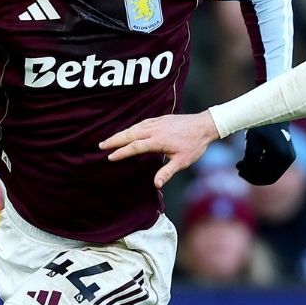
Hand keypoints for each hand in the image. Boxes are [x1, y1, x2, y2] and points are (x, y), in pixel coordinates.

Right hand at [100, 112, 219, 188]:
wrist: (205, 125)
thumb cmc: (194, 145)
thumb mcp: (182, 161)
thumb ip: (167, 172)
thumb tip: (156, 185)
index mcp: (158, 140)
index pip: (134, 147)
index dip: (121, 152)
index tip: (110, 157)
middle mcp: (154, 130)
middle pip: (129, 134)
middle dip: (114, 140)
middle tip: (101, 145)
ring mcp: (156, 122)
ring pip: (134, 127)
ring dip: (120, 133)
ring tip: (109, 139)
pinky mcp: (160, 119)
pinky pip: (141, 123)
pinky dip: (131, 127)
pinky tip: (128, 131)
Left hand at [236, 122, 294, 185]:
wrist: (274, 114)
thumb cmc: (261, 124)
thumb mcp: (252, 139)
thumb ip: (251, 156)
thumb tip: (247, 171)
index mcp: (281, 154)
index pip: (264, 174)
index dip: (249, 175)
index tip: (237, 168)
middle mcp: (288, 158)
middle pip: (269, 178)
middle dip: (252, 176)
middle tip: (239, 170)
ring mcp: (289, 158)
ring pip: (271, 175)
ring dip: (256, 174)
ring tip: (242, 165)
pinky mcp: (288, 157)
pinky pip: (274, 169)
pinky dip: (262, 169)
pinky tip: (250, 162)